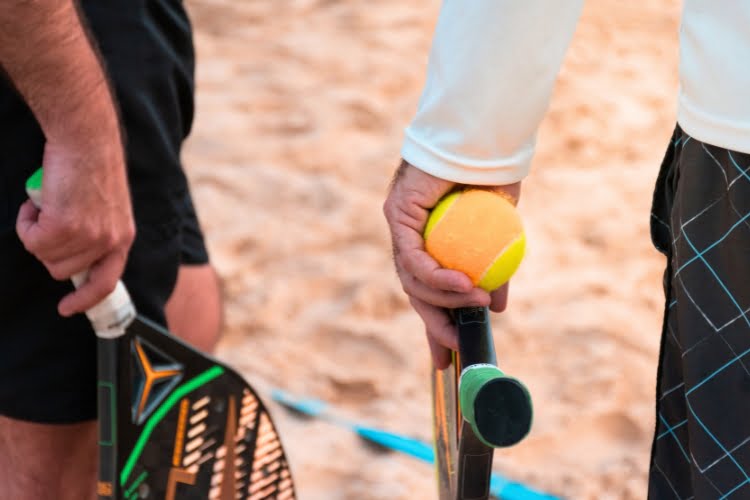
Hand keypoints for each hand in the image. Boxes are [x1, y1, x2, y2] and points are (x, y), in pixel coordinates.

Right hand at [16, 125, 134, 316]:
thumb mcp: (108, 208)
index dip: (86, 298)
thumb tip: (75, 255)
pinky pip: (30, 239)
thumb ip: (97, 233)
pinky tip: (36, 202)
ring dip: (37, 233)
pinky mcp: (63, 226)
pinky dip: (25, 222)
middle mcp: (109, 241)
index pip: (106, 281)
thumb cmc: (92, 166)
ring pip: (45, 255)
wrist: (86, 140)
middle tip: (49, 220)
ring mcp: (87, 236)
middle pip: (64, 270)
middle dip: (49, 250)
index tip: (68, 307)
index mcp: (123, 238)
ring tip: (46, 205)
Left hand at [383, 160, 519, 368]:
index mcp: (430, 243)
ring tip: (476, 300)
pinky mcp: (397, 213)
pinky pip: (414, 257)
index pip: (427, 289)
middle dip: (432, 323)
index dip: (437, 322)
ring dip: (444, 297)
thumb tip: (496, 306)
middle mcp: (410, 236)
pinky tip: (462, 284)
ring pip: (411, 278)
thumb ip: (493, 269)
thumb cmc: (492, 177)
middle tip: (453, 347)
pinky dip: (438, 276)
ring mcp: (400, 225)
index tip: (449, 352)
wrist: (483, 138)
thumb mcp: (499, 235)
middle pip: (414, 290)